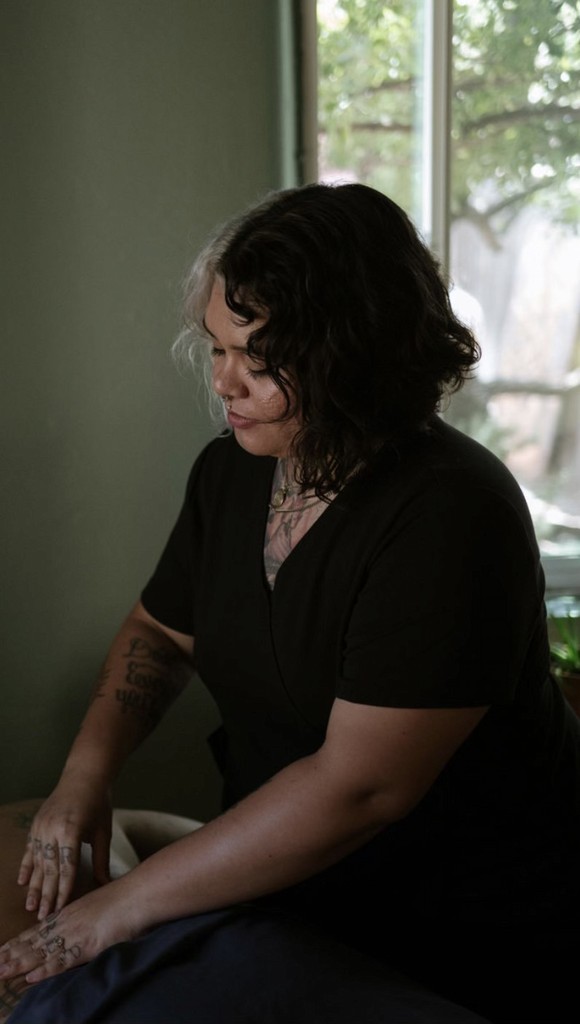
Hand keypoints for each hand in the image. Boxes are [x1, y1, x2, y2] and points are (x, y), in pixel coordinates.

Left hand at [0, 881, 137, 985]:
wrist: (139, 894)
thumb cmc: (124, 898)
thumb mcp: (97, 905)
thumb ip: (85, 917)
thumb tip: (79, 925)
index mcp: (69, 913)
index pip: (38, 931)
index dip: (19, 942)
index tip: (2, 950)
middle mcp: (68, 923)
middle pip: (35, 942)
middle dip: (13, 954)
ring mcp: (76, 934)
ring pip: (42, 952)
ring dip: (21, 964)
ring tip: (2, 972)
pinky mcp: (88, 946)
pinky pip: (64, 961)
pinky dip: (47, 970)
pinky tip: (31, 977)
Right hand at [17, 773, 112, 920]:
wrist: (84, 775)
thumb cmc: (98, 803)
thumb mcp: (103, 831)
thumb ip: (102, 859)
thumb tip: (105, 885)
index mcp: (71, 831)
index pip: (66, 868)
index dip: (63, 891)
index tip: (61, 910)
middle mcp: (52, 830)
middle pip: (49, 869)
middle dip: (46, 895)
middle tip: (43, 918)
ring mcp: (41, 826)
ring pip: (36, 862)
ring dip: (33, 886)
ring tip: (30, 907)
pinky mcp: (36, 824)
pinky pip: (29, 849)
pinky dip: (25, 866)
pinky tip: (22, 883)